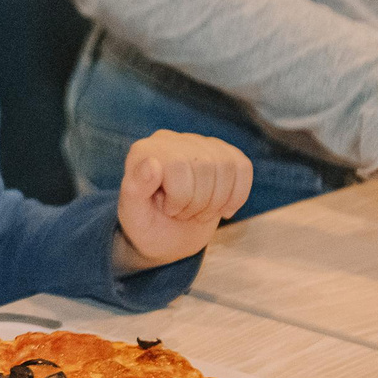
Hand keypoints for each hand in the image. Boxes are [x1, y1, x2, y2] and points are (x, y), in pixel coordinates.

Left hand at [113, 130, 253, 267]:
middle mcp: (170, 140)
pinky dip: (238, 195)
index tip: (168, 210)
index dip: (180, 197)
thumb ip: (135, 188)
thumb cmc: (147, 226)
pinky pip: (242, 167)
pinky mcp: (220, 154)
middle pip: (205, 165)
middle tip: (184, 214)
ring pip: (227, 165)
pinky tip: (222, 209)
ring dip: (217, 201)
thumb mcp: (134, 216)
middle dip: (199, 202)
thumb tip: (151, 162)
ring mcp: (197, 144)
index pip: (178, 164)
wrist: (167, 237)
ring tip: (198, 212)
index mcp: (144, 151)